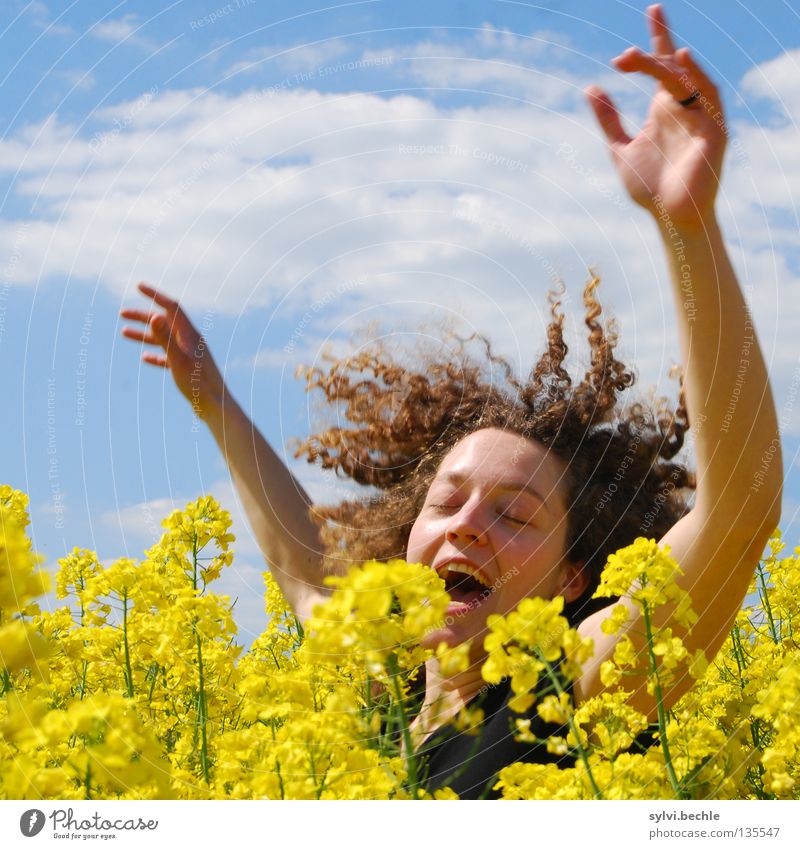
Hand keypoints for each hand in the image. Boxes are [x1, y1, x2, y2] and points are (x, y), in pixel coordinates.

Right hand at [120, 282, 224, 419]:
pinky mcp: (188, 369)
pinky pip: (168, 357)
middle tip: (122, 313)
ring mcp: (190, 355)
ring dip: (144, 334)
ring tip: (123, 333)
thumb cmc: (198, 384)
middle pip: (165, 322)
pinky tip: (145, 358)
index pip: (171, 307)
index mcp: (190, 334)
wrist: (215, 405)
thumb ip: (165, 338)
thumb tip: (154, 316)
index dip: (155, 295)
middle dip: (143, 316)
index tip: (138, 286)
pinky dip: (155, 354)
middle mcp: (190, 341)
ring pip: (164, 340)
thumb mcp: (177, 359)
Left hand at [586, 4, 725, 230]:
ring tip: (641, 58)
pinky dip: (697, 77)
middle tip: (621, 58)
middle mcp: (684, 107)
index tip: (653, 9)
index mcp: (664, 109)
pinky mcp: (714, 129)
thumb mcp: (620, 149)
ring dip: (666, 66)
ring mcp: (700, 117)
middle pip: (671, 69)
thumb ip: (608, 120)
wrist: (670, 219)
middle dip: (648, 58)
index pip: (663, 66)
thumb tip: (591, 88)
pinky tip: (681, 63)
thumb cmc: (649, 189)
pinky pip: (710, 96)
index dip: (659, 38)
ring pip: (687, 79)